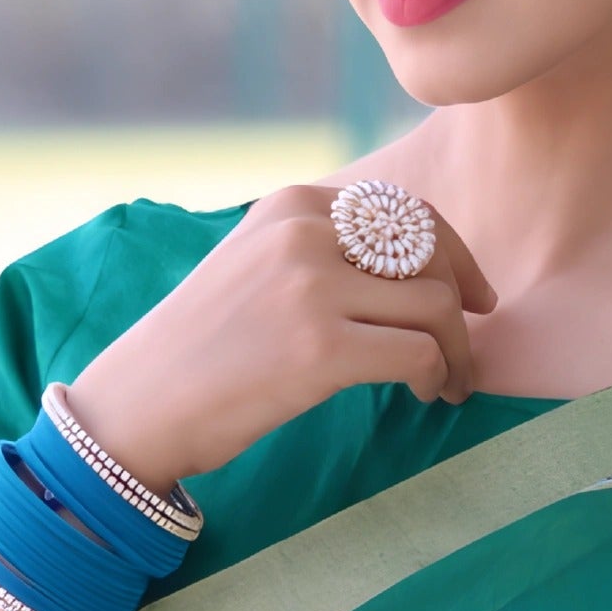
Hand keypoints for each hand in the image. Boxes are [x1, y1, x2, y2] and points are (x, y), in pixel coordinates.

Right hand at [60, 184, 496, 494]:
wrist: (138, 405)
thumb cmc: (202, 347)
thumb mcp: (257, 265)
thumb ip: (324, 251)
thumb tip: (422, 268)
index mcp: (292, 205)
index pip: (407, 212)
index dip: (454, 255)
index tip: (473, 296)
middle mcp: (304, 233)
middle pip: (430, 255)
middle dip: (462, 303)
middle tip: (467, 349)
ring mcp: (312, 288)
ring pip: (435, 304)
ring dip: (456, 349)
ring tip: (447, 382)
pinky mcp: (320, 349)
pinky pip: (419, 352)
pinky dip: (438, 376)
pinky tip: (426, 395)